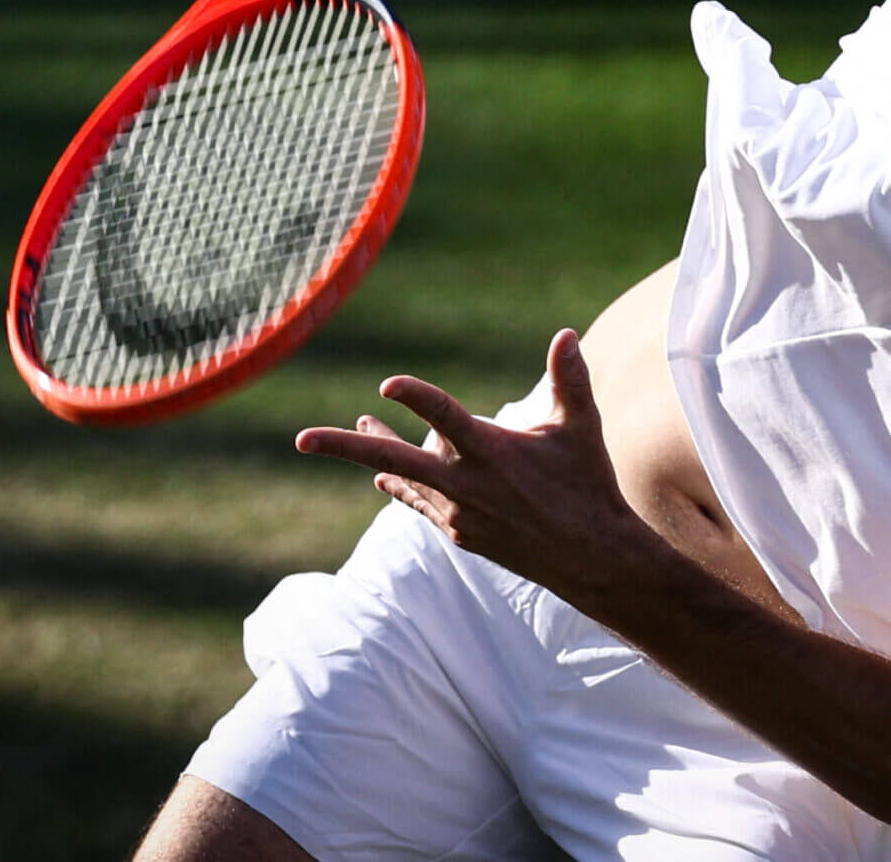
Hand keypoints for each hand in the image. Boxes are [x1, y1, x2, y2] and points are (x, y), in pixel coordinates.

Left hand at [295, 329, 645, 595]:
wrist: (591, 558)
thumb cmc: (589, 485)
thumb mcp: (581, 428)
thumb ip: (571, 378)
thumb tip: (567, 333)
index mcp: (493, 452)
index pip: (444, 417)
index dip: (415, 398)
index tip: (387, 386)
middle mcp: (466, 485)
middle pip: (395, 459)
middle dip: (345, 447)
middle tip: (300, 439)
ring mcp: (459, 513)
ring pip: (404, 478)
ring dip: (375, 454)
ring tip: (354, 427)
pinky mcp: (461, 533)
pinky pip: (420, 503)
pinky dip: (401, 488)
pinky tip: (383, 478)